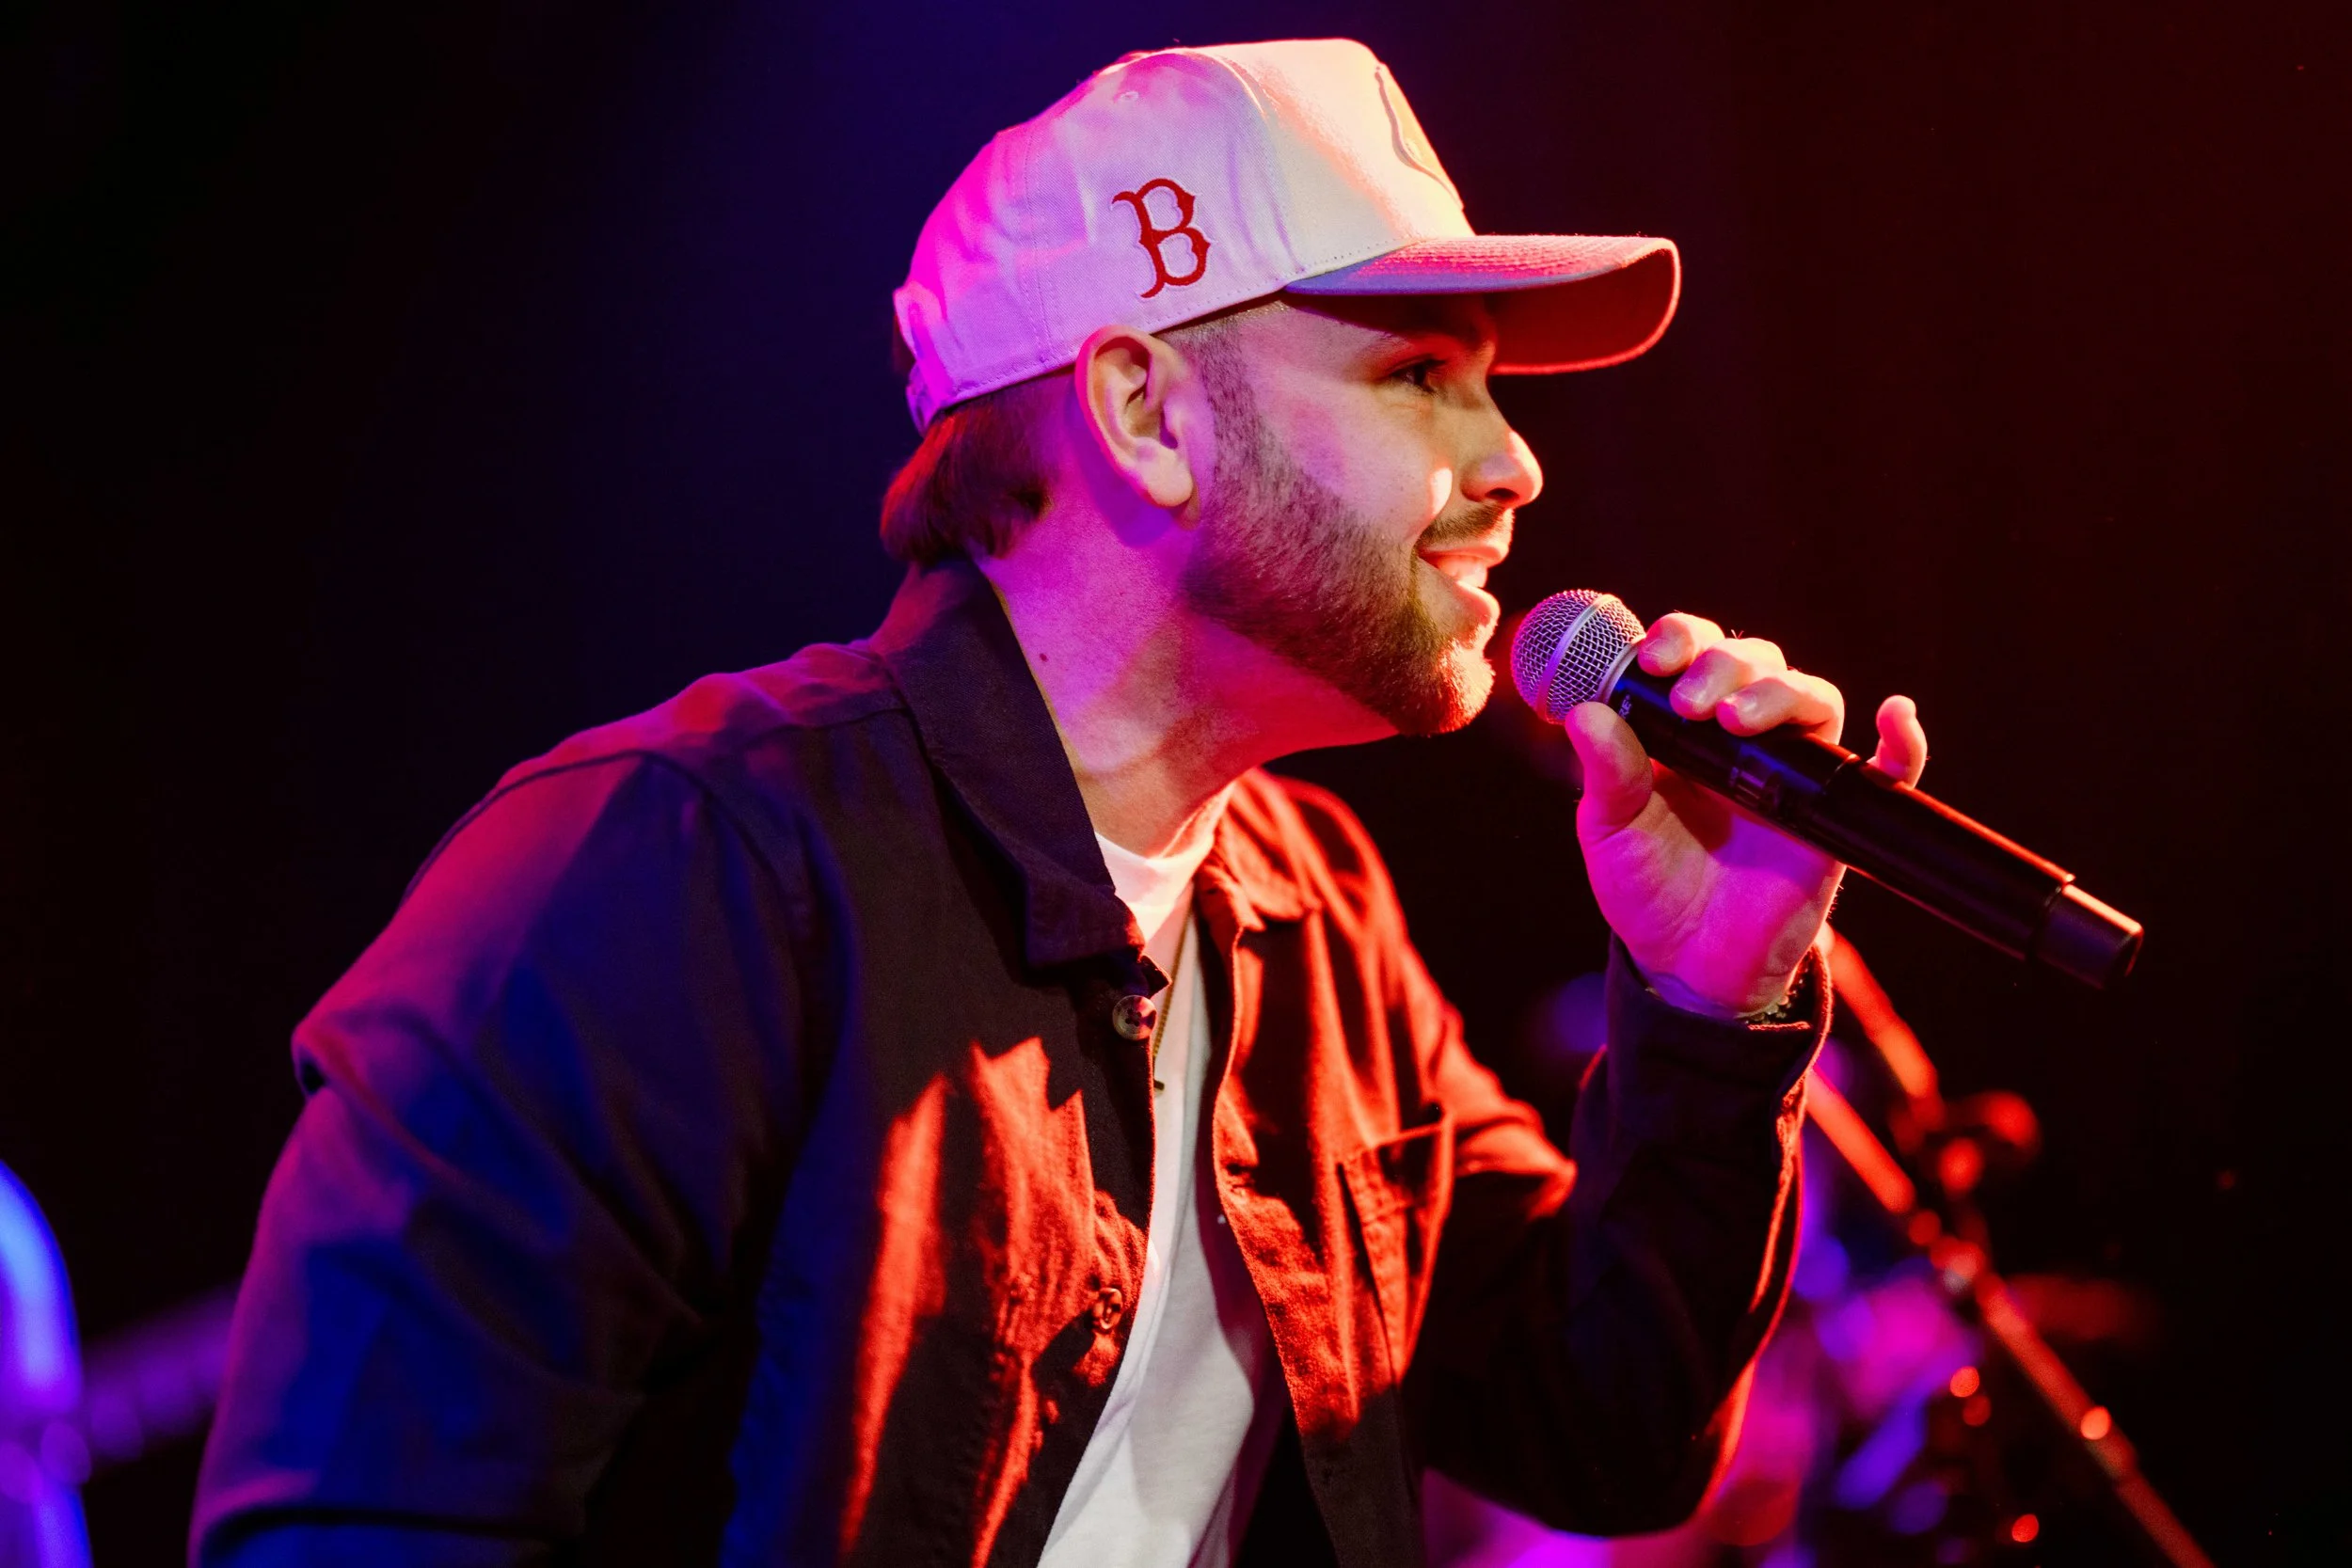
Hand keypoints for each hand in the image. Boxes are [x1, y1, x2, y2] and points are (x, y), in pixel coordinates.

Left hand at [1560, 613, 1929, 1017]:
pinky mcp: (1831, 815)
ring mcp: (1790, 771)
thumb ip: (1605, 775)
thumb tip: (1586, 713)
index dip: (1681, 638)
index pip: (1694, 652)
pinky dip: (1904, 741)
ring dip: (1779, 692)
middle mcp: (1741, 736)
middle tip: (1692, 705)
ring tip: (1735, 719)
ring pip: (1811, 699)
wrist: (1689, 962)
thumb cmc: (1648, 887)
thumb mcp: (1610, 831)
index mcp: (1681, 726)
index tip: (1657, 658)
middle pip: (1756, 662)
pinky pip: (1888, 770)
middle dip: (1725, 664)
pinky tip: (1895, 717)